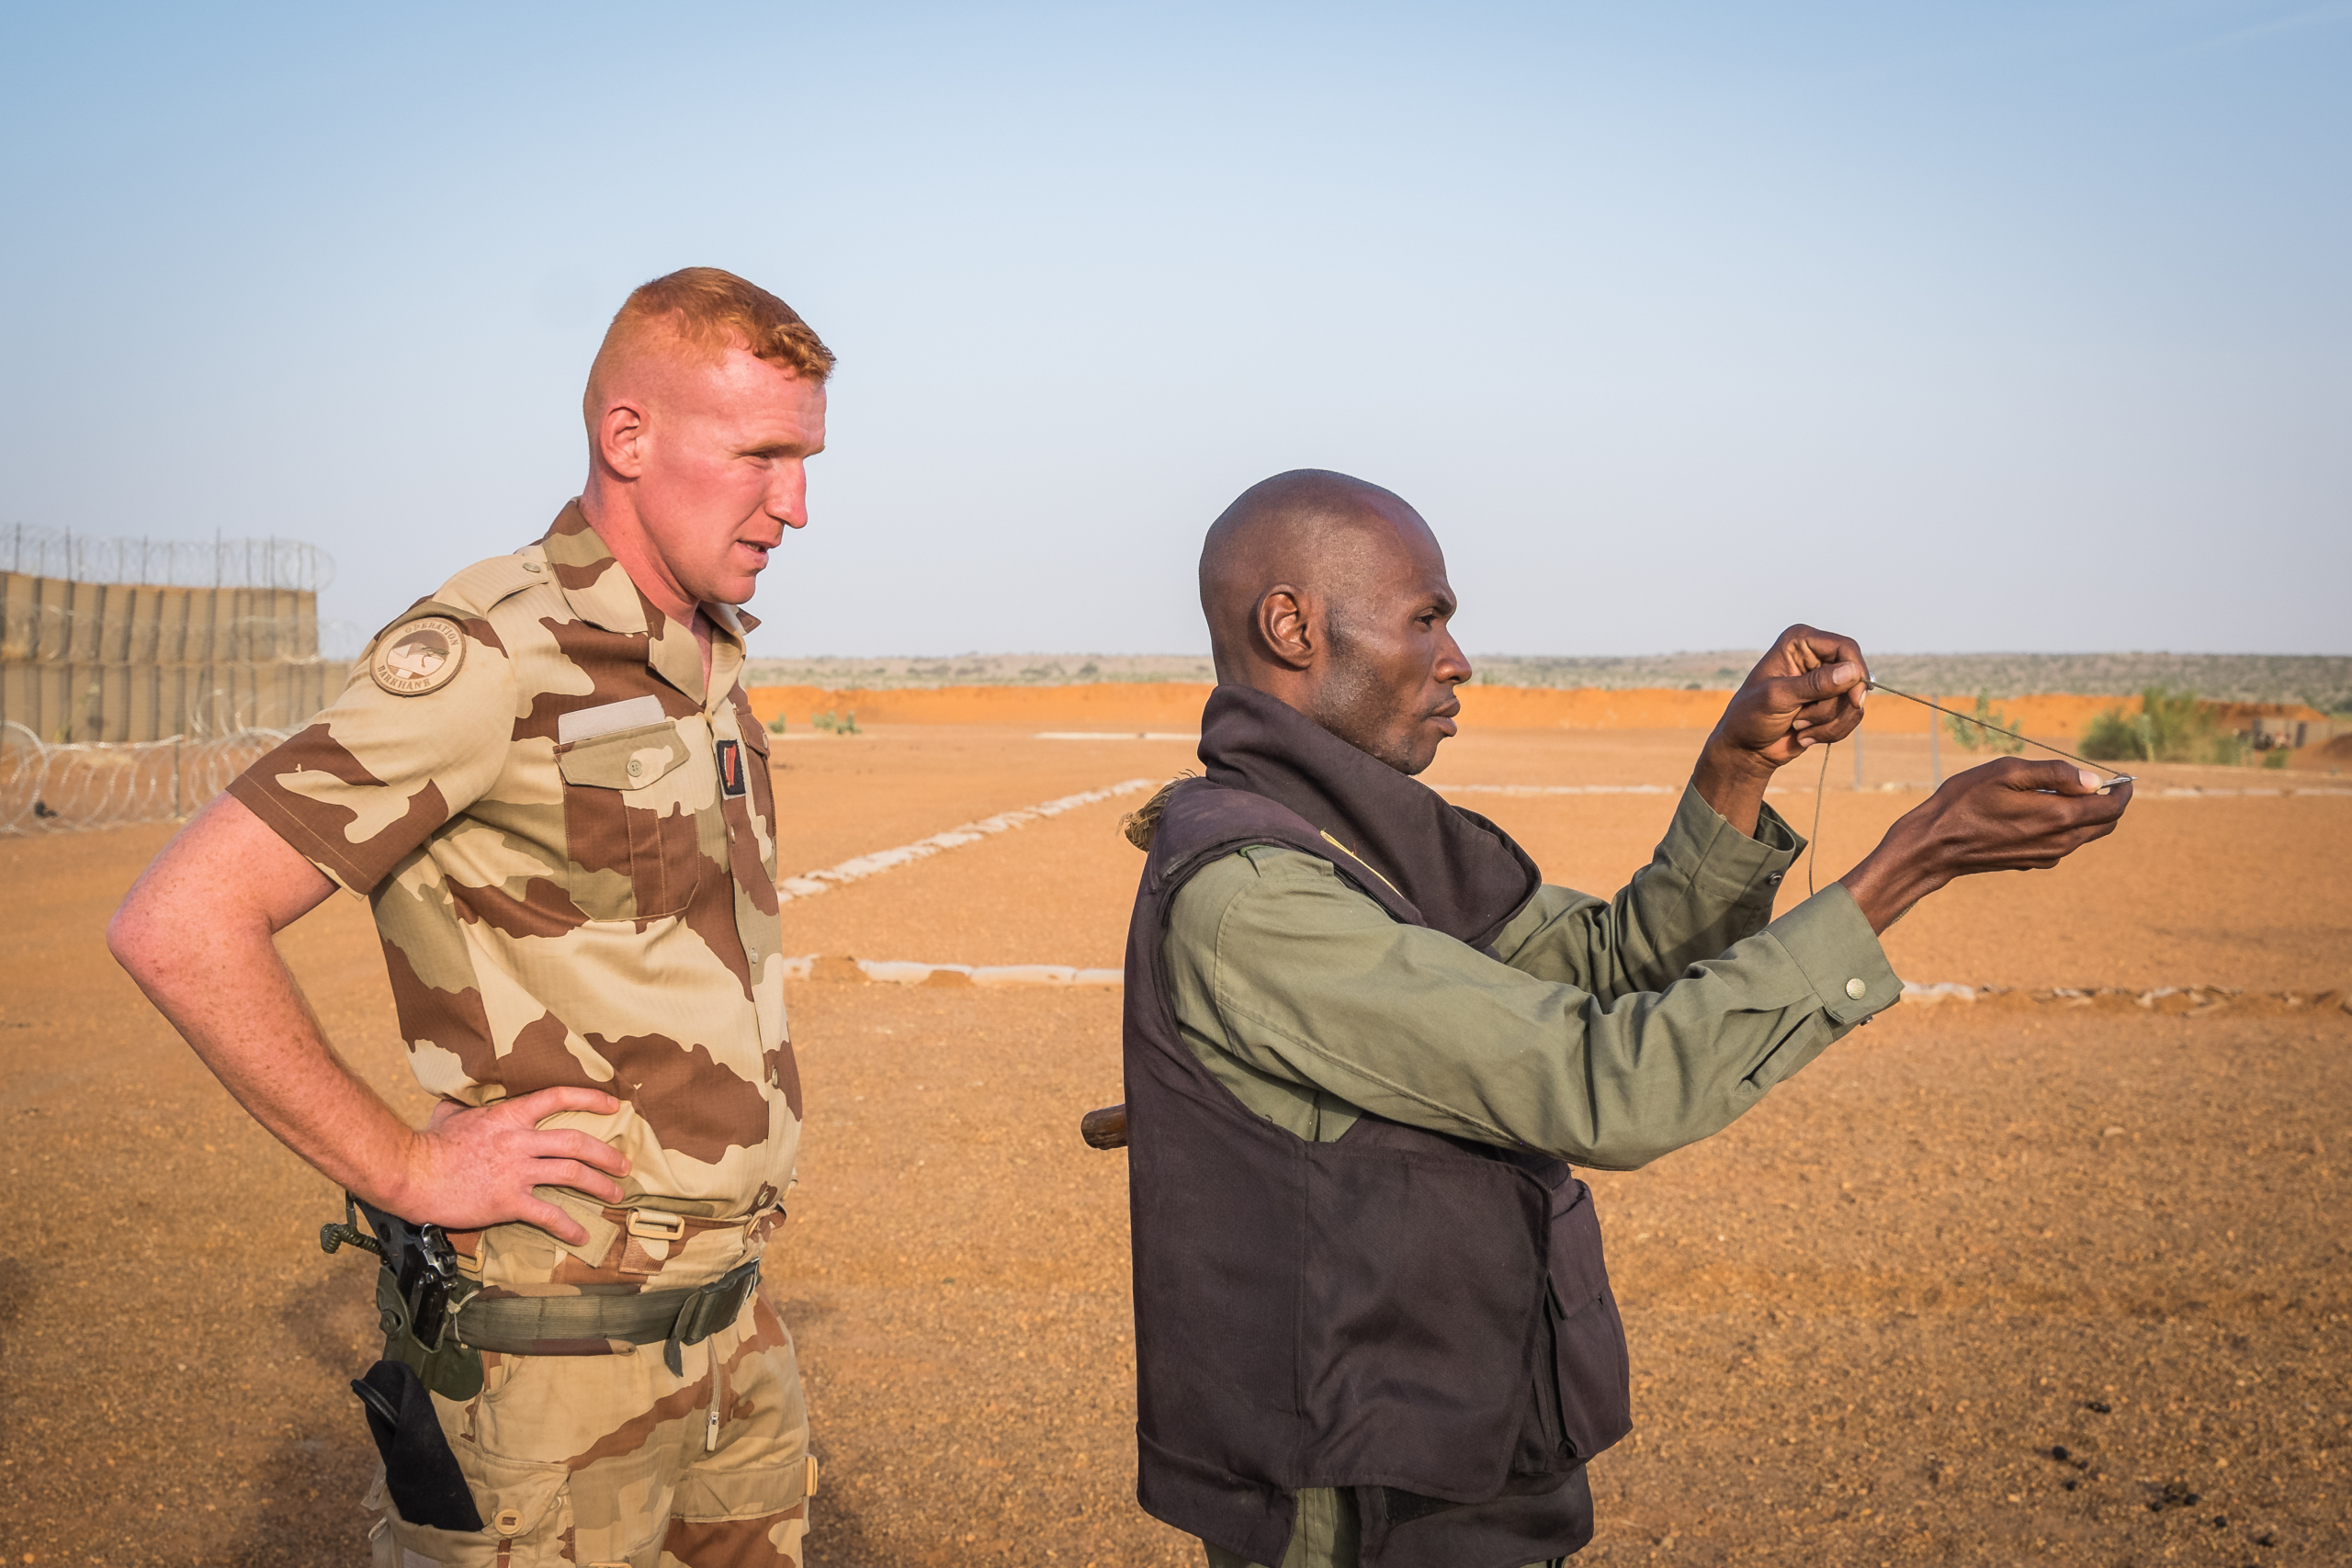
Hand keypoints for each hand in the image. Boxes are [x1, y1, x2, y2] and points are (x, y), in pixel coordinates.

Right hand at [386, 1086, 631, 1242]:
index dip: (590, 1098)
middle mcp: (520, 1141)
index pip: (558, 1097)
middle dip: (606, 1153)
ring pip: (571, 1174)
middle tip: (624, 1164)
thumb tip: (468, 1096)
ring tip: (615, 1194)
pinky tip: (582, 1235)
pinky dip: (568, 1226)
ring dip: (599, 1185)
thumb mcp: (452, 1113)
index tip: (613, 1105)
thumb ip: (471, 1105)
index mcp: (509, 1116)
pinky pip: (548, 1214)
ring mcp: (516, 1171)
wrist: (411, 1172)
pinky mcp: (508, 1201)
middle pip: (576, 1142)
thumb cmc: (428, 1143)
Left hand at [1692, 624, 1868, 834]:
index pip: (1845, 647)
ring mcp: (1826, 681)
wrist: (1746, 748)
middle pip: (1855, 677)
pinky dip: (1831, 732)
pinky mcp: (1831, 704)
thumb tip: (1852, 671)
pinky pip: (1852, 717)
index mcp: (1800, 642)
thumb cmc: (1751, 717)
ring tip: (1798, 727)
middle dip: (1832, 707)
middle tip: (1800, 720)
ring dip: (1829, 723)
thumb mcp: (1778, 698)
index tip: (1853, 700)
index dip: (1855, 672)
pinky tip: (1805, 736)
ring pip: (1854, 701)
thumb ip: (1815, 684)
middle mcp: (1816, 656)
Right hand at [1840, 758, 2131, 930]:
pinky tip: (2040, 811)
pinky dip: (2065, 826)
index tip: (2122, 778)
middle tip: (2098, 783)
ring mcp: (2047, 855)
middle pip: (2104, 824)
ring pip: (2085, 835)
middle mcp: (2059, 842)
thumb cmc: (1964, 802)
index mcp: (2058, 817)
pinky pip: (2063, 843)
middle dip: (2109, 803)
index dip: (2122, 790)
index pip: (2111, 807)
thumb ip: (2054, 773)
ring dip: (2086, 814)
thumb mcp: (2005, 772)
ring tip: (2065, 792)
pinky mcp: (2032, 862)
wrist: (1935, 846)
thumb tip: (2092, 779)